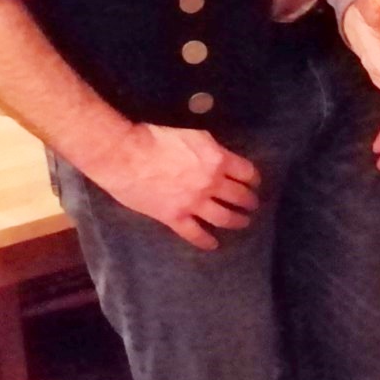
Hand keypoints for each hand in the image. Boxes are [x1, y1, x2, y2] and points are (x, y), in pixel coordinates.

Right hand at [92, 122, 261, 249]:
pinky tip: (213, 245)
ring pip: (223, 217)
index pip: (246, 172)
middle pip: (239, 196)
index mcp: (217, 160)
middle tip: (252, 205)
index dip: (253, 179)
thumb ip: (211, 149)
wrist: (125, 155)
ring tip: (243, 222)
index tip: (254, 183)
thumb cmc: (156, 138)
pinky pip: (195, 234)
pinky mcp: (174, 217)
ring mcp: (194, 203)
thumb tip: (220, 157)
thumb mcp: (194, 135)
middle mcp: (211, 184)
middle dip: (249, 201)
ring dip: (236, 221)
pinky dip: (206, 241)